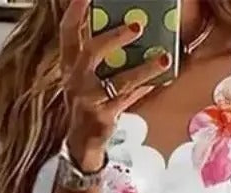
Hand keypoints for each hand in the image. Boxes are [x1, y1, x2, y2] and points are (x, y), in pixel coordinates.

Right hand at [60, 0, 171, 169]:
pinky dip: (145, 86)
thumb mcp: (86, 75)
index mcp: (69, 64)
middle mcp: (75, 79)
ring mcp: (88, 99)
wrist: (82, 141)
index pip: (68, 32)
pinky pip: (129, 98)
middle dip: (115, 36)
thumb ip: (100, 53)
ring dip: (143, 68)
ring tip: (163, 59)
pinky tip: (161, 77)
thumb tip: (130, 25)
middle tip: (138, 25)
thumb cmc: (89, 100)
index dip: (75, 11)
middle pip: (91, 52)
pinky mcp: (103, 116)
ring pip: (119, 80)